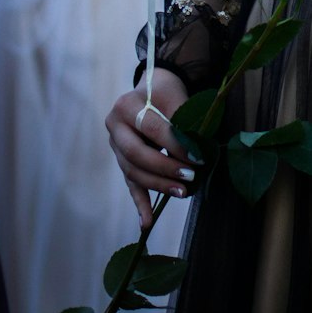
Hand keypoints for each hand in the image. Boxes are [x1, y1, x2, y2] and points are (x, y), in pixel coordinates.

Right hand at [106, 69, 198, 228]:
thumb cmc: (167, 93)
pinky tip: (147, 223)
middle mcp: (114, 126)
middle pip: (136, 154)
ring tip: (182, 193)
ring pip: (133, 171)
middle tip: (189, 176)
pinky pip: (131, 183)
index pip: (151, 128)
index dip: (174, 144)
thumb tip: (196, 152)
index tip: (197, 156)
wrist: (152, 88)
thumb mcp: (175, 97)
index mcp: (126, 105)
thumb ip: (181, 122)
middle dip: (164, 168)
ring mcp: (115, 146)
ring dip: (157, 185)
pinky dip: (140, 203)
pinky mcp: (121, 161)